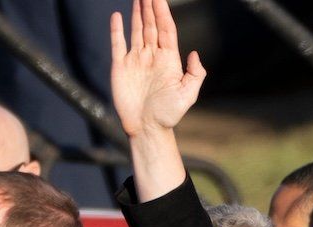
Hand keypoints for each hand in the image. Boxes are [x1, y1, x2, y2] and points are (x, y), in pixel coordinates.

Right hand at [110, 0, 205, 137]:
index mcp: (168, 60)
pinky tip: (117, 16)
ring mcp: (136, 60)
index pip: (166, 29)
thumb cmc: (168, 115)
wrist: (146, 128)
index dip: (163, 12)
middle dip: (150, 7)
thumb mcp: (188, 95)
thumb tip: (194, 53)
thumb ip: (195, 74)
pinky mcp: (120, 67)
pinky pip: (118, 44)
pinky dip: (117, 30)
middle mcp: (152, 57)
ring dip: (137, 13)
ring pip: (137, 31)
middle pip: (152, 25)